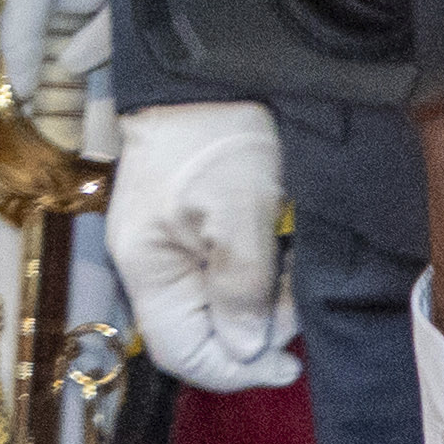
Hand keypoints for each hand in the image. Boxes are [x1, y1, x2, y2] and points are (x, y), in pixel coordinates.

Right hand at [103, 100, 299, 388]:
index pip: (180, 353)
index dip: (235, 369)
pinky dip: (253, 280)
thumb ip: (242, 287)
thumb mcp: (242, 215)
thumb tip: (244, 351)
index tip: (291, 361)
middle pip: (198, 334)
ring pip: (213, 309)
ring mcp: (163, 248)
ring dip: (260, 305)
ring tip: (291, 272)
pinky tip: (274, 257)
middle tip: (298, 301)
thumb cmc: (220, 142)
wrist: (209, 74)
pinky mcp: (183, 230)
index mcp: (146, 267)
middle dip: (255, 332)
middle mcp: (147, 266)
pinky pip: (218, 279)